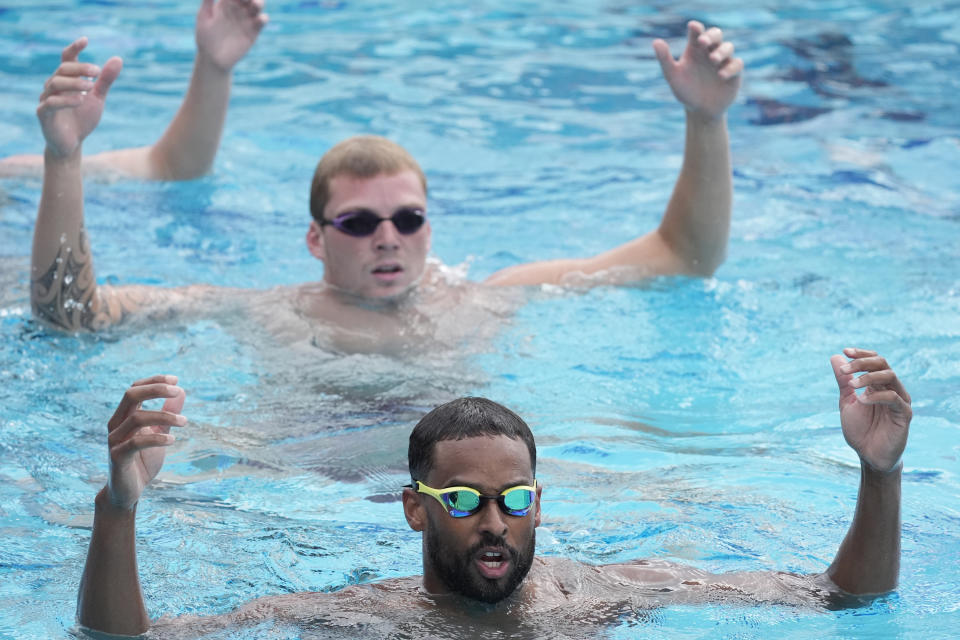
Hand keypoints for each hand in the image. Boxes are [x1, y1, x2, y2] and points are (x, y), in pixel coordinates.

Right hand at [37, 38, 121, 157]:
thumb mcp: (97, 98)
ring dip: (74, 83)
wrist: (72, 143)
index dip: (74, 48)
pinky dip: (66, 100)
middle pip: (62, 69)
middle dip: (80, 68)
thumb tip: (118, 59)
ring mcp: (46, 99)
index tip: (86, 40)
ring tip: (90, 87)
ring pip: (55, 83)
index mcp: (66, 80)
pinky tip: (81, 100)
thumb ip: (105, 81)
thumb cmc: (82, 118)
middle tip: (97, 71)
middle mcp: (54, 86)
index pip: (67, 58)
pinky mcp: (44, 114)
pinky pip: (50, 103)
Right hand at [106, 375, 186, 510]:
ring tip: (185, 422)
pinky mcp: (117, 457)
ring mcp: (114, 440)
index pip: (134, 389)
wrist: (128, 491)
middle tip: (178, 391)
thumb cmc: (143, 460)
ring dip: (164, 416)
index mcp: (124, 416)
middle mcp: (116, 424)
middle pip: (130, 395)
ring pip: (137, 418)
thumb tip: (181, 392)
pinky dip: (156, 438)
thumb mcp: (159, 433)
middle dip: (155, 389)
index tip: (176, 380)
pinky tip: (173, 440)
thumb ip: (168, 414)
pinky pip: (136, 442)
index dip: (154, 381)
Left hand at [195, 0, 268, 71]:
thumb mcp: (203, 17)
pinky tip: (259, 19)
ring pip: (257, 6)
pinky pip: (261, 22)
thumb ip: (208, 2)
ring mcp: (247, 20)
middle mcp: (238, 10)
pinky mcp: (253, 32)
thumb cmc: (205, 37)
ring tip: (255, 5)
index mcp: (226, 3)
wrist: (213, 59)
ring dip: (259, 3)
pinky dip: (263, 18)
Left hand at [652, 21, 742, 119]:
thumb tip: (656, 41)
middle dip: (711, 36)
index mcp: (695, 49)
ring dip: (721, 51)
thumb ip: (665, 59)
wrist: (700, 111)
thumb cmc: (686, 91)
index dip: (696, 28)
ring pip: (728, 47)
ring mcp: (723, 61)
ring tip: (713, 59)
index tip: (692, 26)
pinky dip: (731, 67)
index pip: (697, 33)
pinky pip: (737, 64)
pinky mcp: (734, 73)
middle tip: (703, 42)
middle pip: (716, 34)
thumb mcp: (673, 76)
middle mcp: (710, 52)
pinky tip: (721, 75)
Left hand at [831, 348, 911, 472]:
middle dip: (862, 363)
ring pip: (890, 376)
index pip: (875, 360)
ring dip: (868, 377)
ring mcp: (899, 400)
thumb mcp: (847, 401)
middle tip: (844, 370)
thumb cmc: (860, 429)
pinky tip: (861, 400)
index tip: (845, 351)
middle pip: (883, 364)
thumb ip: (844, 381)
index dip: (862, 354)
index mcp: (879, 384)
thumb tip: (835, 357)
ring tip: (852, 385)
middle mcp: (891, 389)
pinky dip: (876, 396)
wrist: (868, 455)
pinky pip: (894, 398)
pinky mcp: (904, 414)